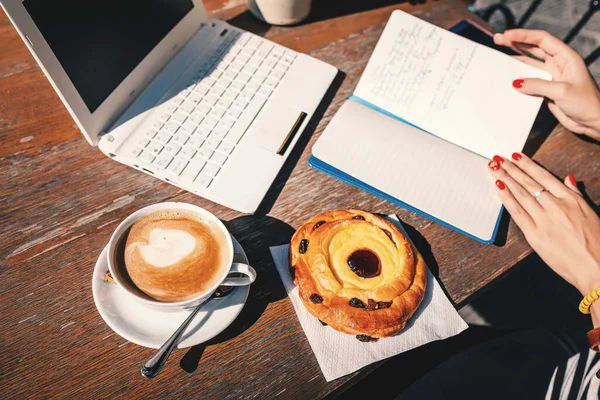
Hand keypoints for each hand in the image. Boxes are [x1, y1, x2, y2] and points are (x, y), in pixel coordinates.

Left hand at [487, 153, 599, 297]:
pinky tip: (498, 188)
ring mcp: (544, 220)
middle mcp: (556, 206)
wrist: (596, 267)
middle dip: (511, 169)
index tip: (515, 156)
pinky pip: (517, 212)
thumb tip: (567, 178)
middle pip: (529, 183)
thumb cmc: (596, 243)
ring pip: (521, 194)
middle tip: (497, 159)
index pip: (544, 177)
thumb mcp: (590, 212)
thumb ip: (576, 194)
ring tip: (494, 169)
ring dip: (505, 179)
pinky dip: (506, 198)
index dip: (528, 165)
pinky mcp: (535, 234)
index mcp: (571, 199)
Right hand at [494, 29, 599, 140]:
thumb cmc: (586, 103)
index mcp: (566, 58)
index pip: (543, 40)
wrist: (592, 121)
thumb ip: (538, 85)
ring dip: (515, 59)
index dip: (524, 35)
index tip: (508, 34)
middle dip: (516, 42)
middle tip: (498, 39)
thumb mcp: (562, 91)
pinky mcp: (546, 89)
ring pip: (529, 63)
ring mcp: (551, 76)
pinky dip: (518, 77)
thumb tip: (517, 82)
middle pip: (534, 48)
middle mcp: (558, 64)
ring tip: (498, 55)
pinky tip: (507, 76)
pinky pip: (529, 80)